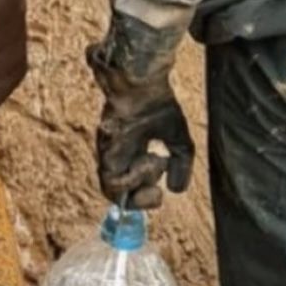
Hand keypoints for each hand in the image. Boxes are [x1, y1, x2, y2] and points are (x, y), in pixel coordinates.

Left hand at [94, 87, 193, 209]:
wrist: (143, 83)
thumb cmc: (157, 103)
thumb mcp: (178, 139)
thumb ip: (181, 165)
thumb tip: (175, 190)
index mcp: (133, 155)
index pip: (132, 189)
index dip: (145, 198)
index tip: (161, 191)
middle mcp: (118, 158)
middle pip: (119, 196)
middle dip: (141, 202)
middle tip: (156, 192)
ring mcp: (108, 155)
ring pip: (113, 192)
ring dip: (139, 185)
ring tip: (155, 161)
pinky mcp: (104, 151)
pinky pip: (112, 180)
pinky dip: (132, 178)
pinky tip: (147, 157)